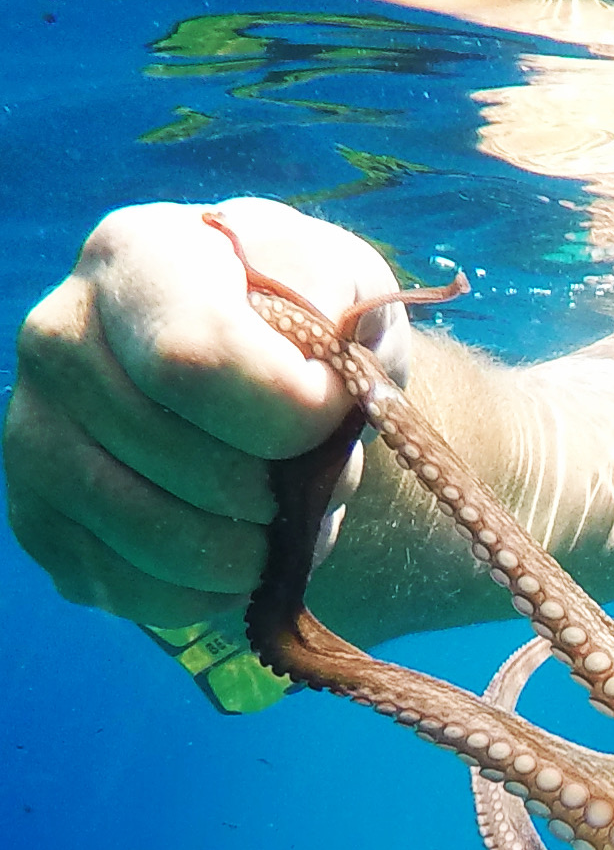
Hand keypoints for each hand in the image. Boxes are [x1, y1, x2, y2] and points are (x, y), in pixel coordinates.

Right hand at [5, 197, 406, 627]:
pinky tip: (236, 553)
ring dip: (247, 550)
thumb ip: (338, 310)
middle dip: (278, 491)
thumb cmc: (307, 326)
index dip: (291, 414)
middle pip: (178, 459)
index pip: (194, 362)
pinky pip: (127, 586)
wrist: (260, 374)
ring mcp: (32, 428)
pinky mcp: (36, 514)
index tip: (336, 412)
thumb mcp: (345, 284)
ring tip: (281, 518)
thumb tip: (318, 383)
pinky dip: (205, 592)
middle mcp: (58, 334)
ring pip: (149, 533)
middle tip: (315, 477)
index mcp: (138, 258)